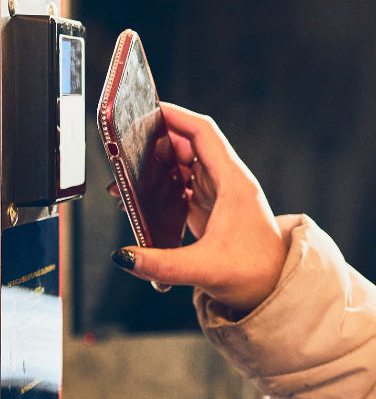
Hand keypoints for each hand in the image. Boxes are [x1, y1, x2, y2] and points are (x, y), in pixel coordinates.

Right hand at [109, 103, 289, 313]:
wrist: (275, 288)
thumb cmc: (254, 273)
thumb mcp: (204, 269)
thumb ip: (160, 265)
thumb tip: (124, 257)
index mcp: (233, 184)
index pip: (203, 134)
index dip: (176, 117)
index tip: (149, 110)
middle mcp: (226, 182)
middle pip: (188, 144)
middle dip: (156, 141)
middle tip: (125, 145)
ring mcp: (218, 194)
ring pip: (183, 164)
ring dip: (155, 164)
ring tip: (126, 174)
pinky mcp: (209, 208)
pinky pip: (180, 184)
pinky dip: (159, 184)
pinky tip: (140, 197)